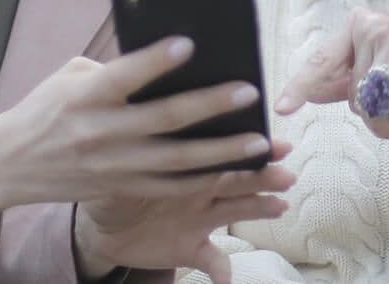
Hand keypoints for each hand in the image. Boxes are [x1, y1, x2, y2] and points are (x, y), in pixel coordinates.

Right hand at [0, 36, 279, 217]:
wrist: (8, 165)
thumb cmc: (45, 109)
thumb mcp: (69, 78)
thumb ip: (114, 70)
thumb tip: (166, 62)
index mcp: (84, 96)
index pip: (123, 76)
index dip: (155, 61)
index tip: (189, 43)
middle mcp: (99, 132)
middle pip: (162, 120)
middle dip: (210, 106)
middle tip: (249, 92)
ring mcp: (111, 166)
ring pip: (176, 161)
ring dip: (222, 151)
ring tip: (259, 140)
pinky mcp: (119, 188)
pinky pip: (169, 186)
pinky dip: (203, 179)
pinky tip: (233, 169)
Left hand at [74, 141, 295, 282]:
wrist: (102, 225)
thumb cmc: (113, 182)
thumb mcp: (118, 161)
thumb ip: (131, 147)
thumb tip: (134, 120)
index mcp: (187, 164)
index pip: (222, 151)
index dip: (249, 146)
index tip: (274, 142)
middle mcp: (202, 189)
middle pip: (238, 179)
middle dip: (264, 175)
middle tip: (287, 173)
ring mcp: (200, 219)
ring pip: (236, 211)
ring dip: (260, 209)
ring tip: (280, 206)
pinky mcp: (190, 248)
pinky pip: (212, 260)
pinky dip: (222, 270)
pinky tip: (228, 278)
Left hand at [275, 8, 388, 139]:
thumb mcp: (380, 66)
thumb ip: (345, 78)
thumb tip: (307, 91)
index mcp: (359, 25)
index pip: (322, 60)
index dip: (300, 86)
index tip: (282, 107)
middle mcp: (375, 27)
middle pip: (353, 96)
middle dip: (374, 113)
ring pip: (375, 106)